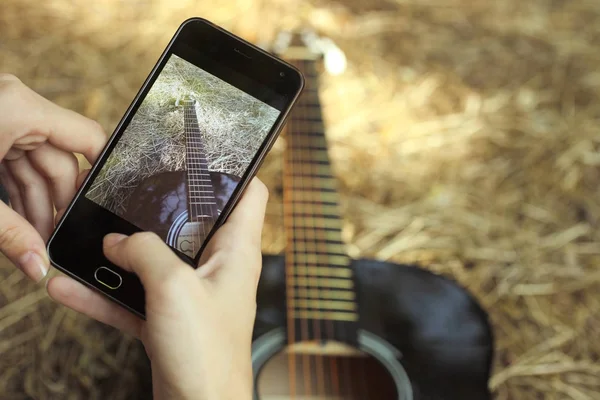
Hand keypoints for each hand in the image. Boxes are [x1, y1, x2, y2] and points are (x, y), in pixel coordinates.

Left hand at [0, 73, 105, 280]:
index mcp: (19, 108)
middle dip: (57, 204)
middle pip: (60, 160)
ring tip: (34, 241)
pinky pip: (14, 163)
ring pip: (37, 165)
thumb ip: (9, 234)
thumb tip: (39, 268)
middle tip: (54, 242)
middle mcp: (15, 107)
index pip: (86, 138)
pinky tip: (19, 223)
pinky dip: (16, 193)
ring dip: (37, 204)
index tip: (100, 210)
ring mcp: (1, 117)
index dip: (100, 174)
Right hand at [47, 179, 267, 399]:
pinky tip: (71, 287)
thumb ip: (144, 253)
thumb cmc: (207, 354)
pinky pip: (136, 296)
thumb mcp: (173, 288)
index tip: (206, 155)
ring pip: (156, 260)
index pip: (250, 194)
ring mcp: (192, 293)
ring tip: (88, 242)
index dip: (233, 170)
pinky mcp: (171, 318)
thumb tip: (117, 240)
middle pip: (192, 221)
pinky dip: (107, 292)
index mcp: (236, 251)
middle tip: (129, 193)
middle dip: (159, 208)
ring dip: (122, 254)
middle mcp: (217, 267)